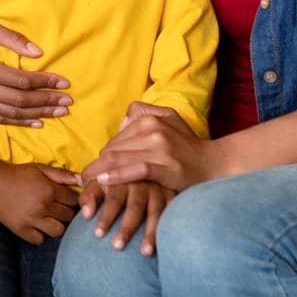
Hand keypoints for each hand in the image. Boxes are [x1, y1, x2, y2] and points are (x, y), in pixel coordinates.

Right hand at [0, 19, 70, 124]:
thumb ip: (13, 39)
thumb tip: (38, 53)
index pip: (21, 81)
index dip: (45, 82)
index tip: (64, 82)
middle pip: (19, 100)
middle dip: (46, 102)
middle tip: (67, 101)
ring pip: (11, 113)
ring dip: (38, 114)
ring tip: (59, 113)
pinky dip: (19, 122)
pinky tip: (37, 122)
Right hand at [0, 162, 80, 244]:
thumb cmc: (18, 174)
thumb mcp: (40, 169)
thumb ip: (62, 175)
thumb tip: (82, 180)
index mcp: (49, 190)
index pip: (74, 201)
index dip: (73, 201)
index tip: (68, 201)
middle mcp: (43, 206)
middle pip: (68, 217)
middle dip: (66, 213)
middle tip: (59, 210)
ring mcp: (31, 220)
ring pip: (57, 231)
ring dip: (56, 225)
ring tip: (50, 219)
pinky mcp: (20, 229)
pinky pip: (39, 240)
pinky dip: (40, 235)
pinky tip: (37, 226)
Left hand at [78, 179, 173, 255]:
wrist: (141, 166)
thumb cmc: (113, 180)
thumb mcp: (100, 182)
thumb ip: (90, 196)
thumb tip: (86, 214)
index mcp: (122, 178)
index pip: (113, 199)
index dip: (106, 216)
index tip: (98, 235)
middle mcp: (142, 182)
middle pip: (135, 207)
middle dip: (127, 228)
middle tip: (117, 247)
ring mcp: (159, 189)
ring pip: (156, 213)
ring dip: (150, 233)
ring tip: (145, 253)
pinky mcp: (173, 196)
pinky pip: (172, 214)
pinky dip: (168, 229)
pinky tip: (164, 245)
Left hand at [82, 102, 225, 191]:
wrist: (214, 163)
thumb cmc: (188, 146)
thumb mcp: (169, 120)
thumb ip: (144, 114)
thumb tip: (122, 121)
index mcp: (150, 117)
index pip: (116, 138)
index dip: (101, 155)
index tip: (91, 169)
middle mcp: (153, 128)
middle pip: (114, 148)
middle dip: (96, 165)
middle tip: (82, 179)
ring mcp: (160, 146)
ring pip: (120, 157)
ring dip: (99, 172)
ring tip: (86, 183)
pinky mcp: (166, 165)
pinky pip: (135, 169)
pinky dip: (116, 175)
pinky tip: (103, 181)